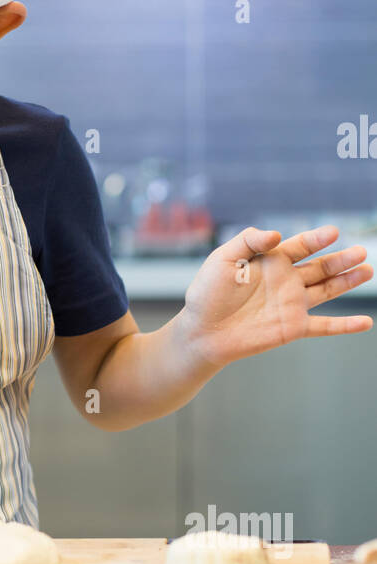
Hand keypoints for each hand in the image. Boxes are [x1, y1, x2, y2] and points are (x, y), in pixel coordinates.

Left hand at [179, 224, 372, 368]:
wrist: (202, 331)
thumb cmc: (208, 293)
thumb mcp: (222, 258)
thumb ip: (248, 241)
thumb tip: (277, 234)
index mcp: (272, 261)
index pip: (301, 245)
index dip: (317, 238)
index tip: (332, 232)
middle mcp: (286, 281)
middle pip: (321, 266)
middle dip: (342, 259)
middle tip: (361, 251)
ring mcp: (292, 304)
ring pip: (327, 290)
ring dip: (348, 281)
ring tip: (368, 270)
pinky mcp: (293, 328)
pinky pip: (324, 326)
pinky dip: (345, 325)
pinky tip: (366, 323)